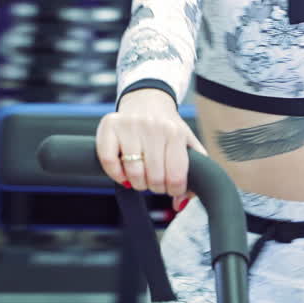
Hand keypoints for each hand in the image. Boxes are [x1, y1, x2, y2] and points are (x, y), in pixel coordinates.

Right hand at [97, 89, 206, 210]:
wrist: (148, 99)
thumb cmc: (168, 127)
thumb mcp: (188, 144)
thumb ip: (194, 173)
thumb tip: (181, 203)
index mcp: (176, 133)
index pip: (176, 177)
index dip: (174, 190)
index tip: (172, 187)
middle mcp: (153, 127)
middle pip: (154, 179)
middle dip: (156, 187)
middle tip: (156, 181)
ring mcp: (130, 125)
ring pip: (133, 173)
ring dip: (137, 183)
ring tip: (142, 175)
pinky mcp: (110, 125)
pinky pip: (109, 161)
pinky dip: (116, 174)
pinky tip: (124, 172)